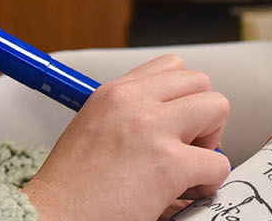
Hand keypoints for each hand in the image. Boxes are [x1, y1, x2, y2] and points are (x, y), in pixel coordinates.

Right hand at [23, 55, 231, 220]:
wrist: (53, 219)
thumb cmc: (71, 190)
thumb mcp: (93, 131)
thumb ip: (131, 118)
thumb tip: (179, 126)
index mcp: (113, 93)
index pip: (172, 67)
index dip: (182, 99)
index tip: (175, 126)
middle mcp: (132, 102)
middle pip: (200, 82)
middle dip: (201, 118)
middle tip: (184, 149)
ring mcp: (152, 129)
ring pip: (217, 108)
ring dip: (210, 143)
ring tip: (187, 169)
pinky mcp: (168, 164)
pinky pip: (218, 164)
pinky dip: (208, 183)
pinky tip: (182, 195)